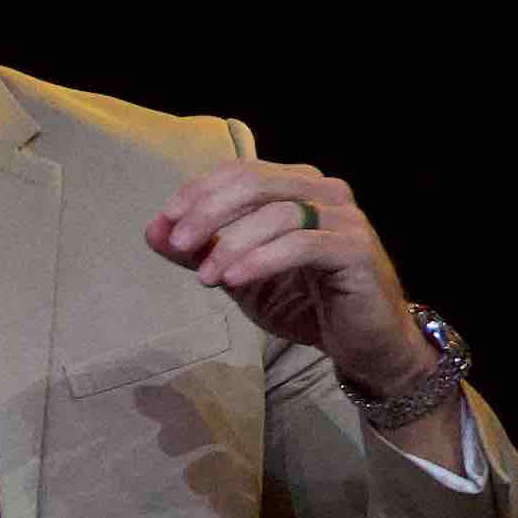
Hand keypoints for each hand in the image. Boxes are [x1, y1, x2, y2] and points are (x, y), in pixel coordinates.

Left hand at [151, 158, 447, 419]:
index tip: (165, 224)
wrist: (365, 346)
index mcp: (298, 187)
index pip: (240, 171)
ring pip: (278, 212)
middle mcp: (324, 192)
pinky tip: (234, 280)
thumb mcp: (241, 277)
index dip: (198, 191)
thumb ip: (201, 252)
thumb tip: (152, 230)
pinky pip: (302, 245)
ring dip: (232, 243)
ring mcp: (344, 218)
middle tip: (176, 243)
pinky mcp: (355, 250)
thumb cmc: (306, 305)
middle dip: (208, 211)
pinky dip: (262, 260)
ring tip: (205, 277)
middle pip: (255, 183)